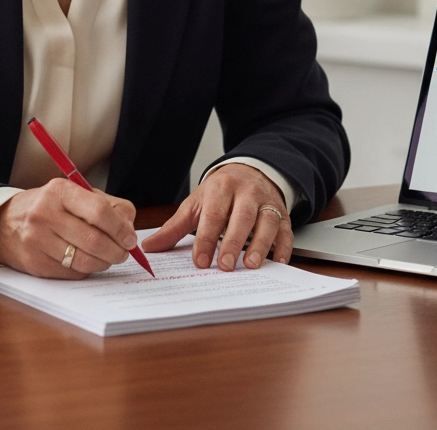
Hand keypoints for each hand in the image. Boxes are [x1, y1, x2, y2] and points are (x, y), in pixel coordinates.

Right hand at [0, 178, 137, 278]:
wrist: (5, 223)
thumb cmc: (49, 207)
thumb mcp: (74, 195)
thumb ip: (107, 206)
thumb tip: (129, 229)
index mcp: (59, 191)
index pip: (99, 212)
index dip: (120, 229)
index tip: (130, 238)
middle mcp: (45, 213)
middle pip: (94, 240)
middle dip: (116, 251)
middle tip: (123, 252)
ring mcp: (37, 240)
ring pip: (85, 261)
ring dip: (104, 263)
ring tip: (108, 258)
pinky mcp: (35, 263)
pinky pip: (72, 273)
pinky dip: (86, 270)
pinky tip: (85, 261)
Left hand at [142, 164, 292, 270]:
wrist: (249, 171)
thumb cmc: (220, 192)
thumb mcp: (195, 203)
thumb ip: (174, 227)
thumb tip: (149, 247)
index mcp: (220, 188)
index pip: (213, 214)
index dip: (206, 238)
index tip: (199, 261)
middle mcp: (246, 192)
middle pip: (241, 217)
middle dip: (232, 242)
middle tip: (224, 266)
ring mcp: (266, 202)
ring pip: (267, 221)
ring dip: (260, 244)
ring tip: (250, 265)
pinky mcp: (282, 213)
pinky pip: (286, 230)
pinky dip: (283, 247)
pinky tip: (278, 262)